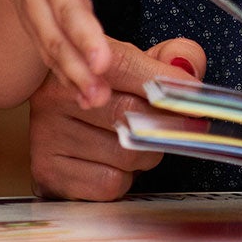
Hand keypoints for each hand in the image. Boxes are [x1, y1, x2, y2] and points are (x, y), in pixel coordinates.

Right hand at [0, 0, 158, 106]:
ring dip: (75, 71)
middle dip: (83, 38)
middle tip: (103, 63)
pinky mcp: (35, 34)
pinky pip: (50, 60)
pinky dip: (67, 81)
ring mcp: (36, 10)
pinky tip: (86, 98)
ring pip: (54, 43)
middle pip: (65, 10)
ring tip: (98, 95)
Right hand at [29, 36, 206, 200]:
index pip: (127, 66)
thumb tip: (189, 74)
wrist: (63, 126)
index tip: (192, 99)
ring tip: (131, 143)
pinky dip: (122, 178)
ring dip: (144, 155)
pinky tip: (111, 164)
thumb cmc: (111, 93)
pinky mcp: (50, 173)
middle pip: (131, 114)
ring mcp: (48, 137)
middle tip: (168, 127)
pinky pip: (111, 183)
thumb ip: (172, 57)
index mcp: (79, 63)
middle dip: (161, 125)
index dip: (166, 84)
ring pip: (126, 154)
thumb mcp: (141, 62)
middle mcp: (55, 97)